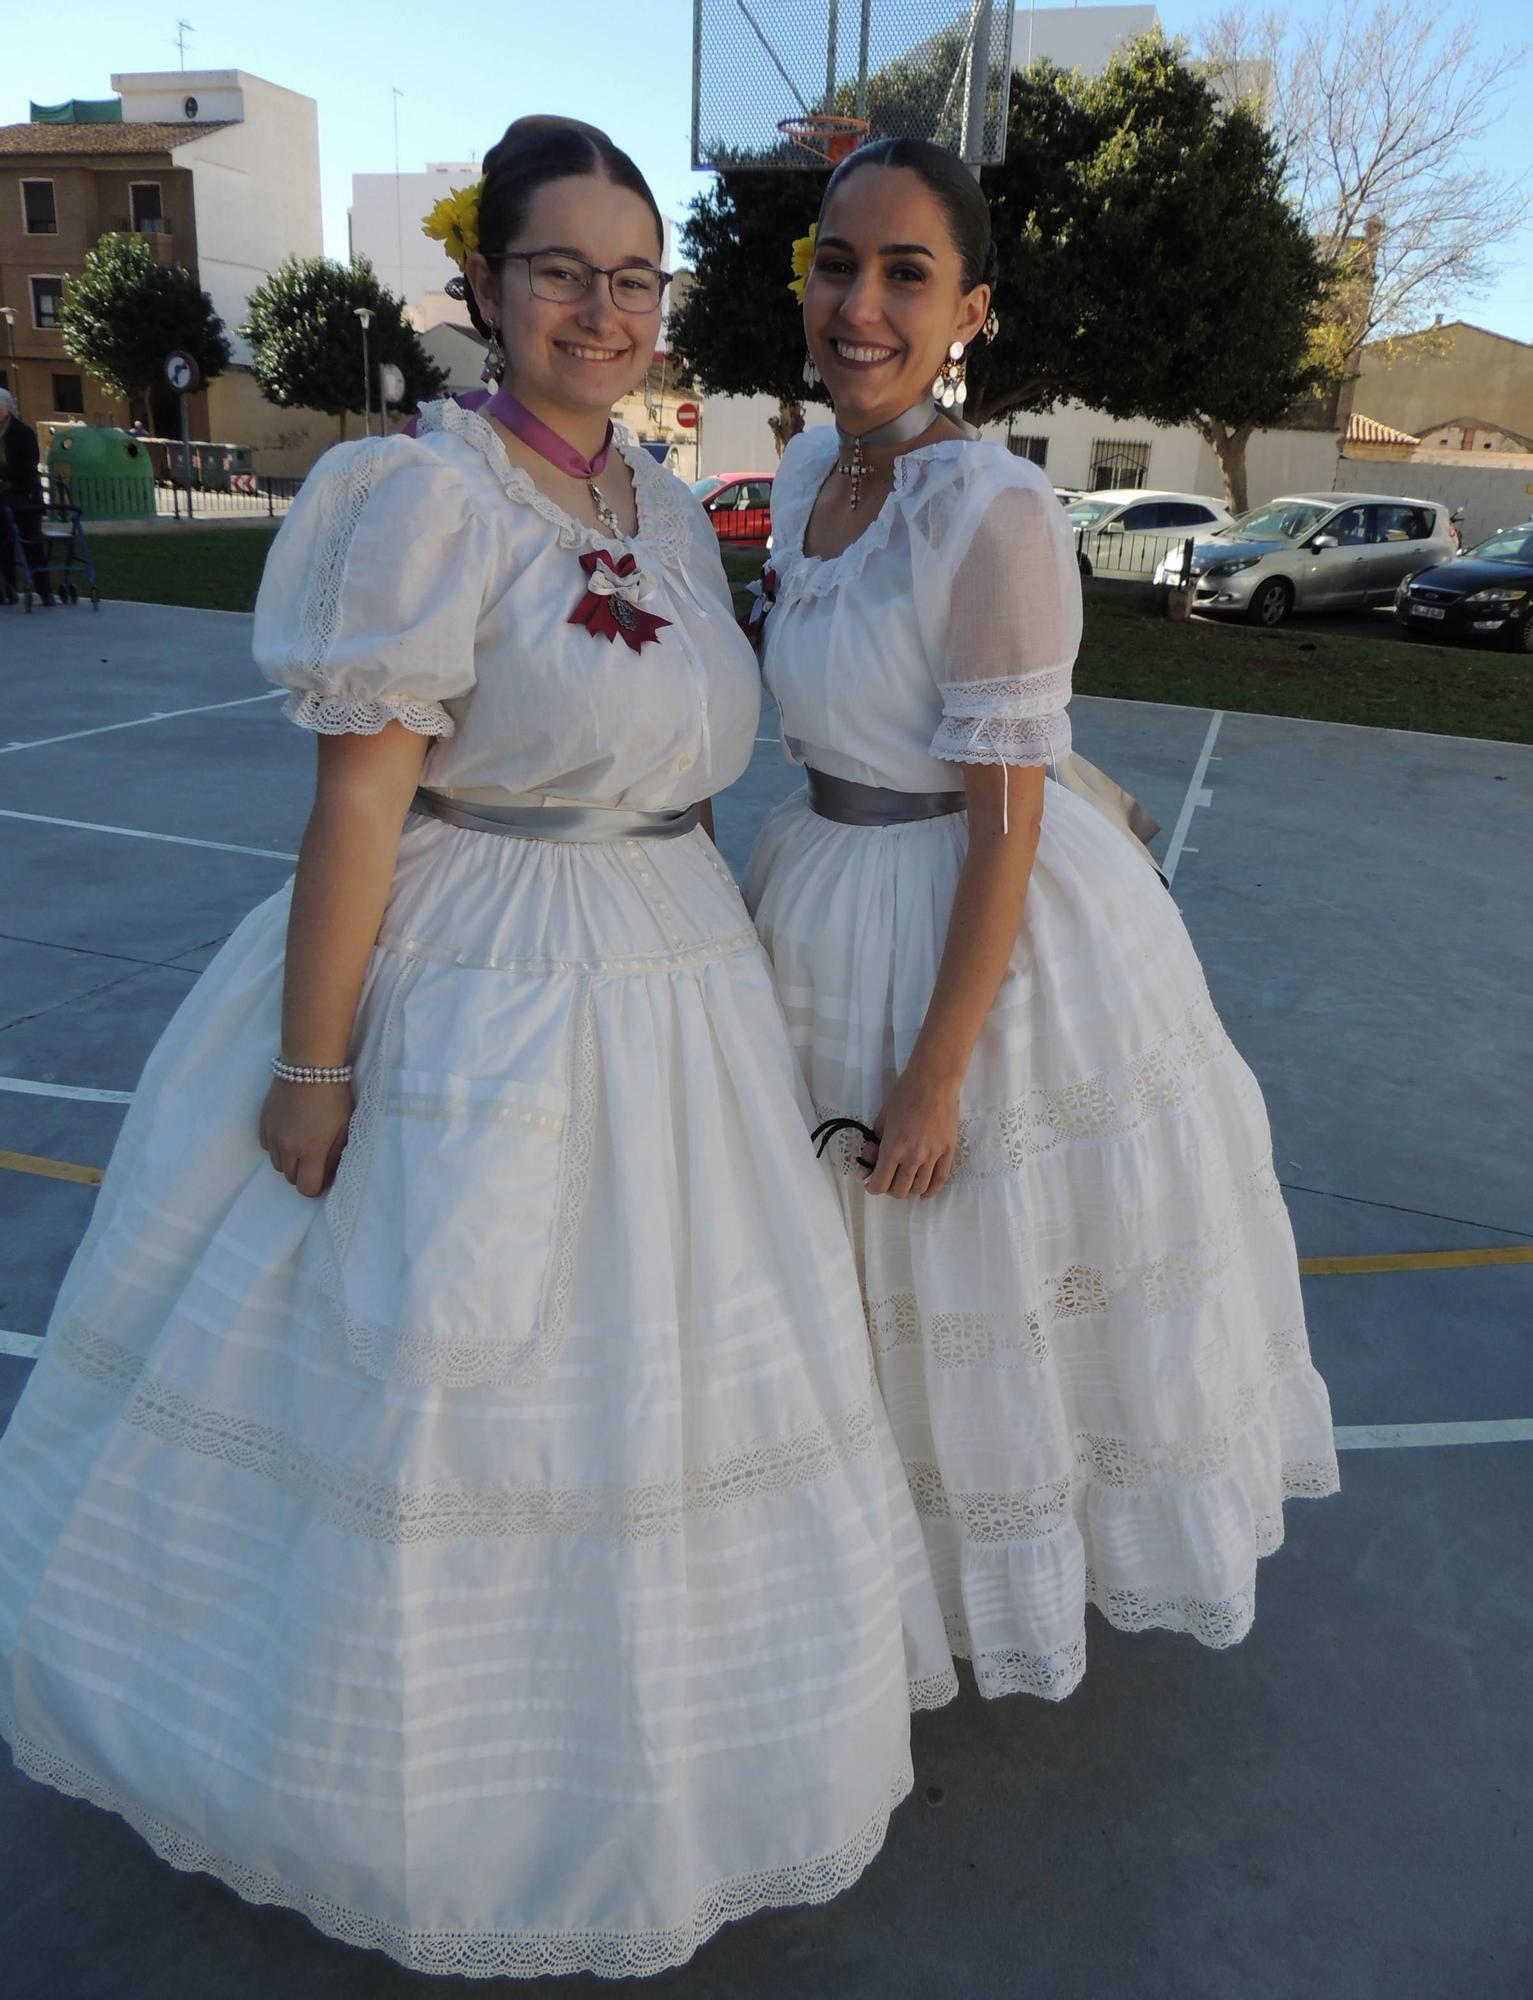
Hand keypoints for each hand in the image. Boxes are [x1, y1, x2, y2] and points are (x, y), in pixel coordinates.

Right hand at [257, 1078, 353, 1197]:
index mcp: (310, 1151)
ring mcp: (271, 1137)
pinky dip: (277, 1146)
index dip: (317, 1186)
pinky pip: (267, 1148)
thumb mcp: (343, 1128)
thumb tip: (328, 1174)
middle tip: (316, 1156)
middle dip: (304, 1173)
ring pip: (278, 1165)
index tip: (324, 1174)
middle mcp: (286, 1149)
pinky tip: (290, 1131)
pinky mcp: (262, 1124)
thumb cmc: (333, 1096)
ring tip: (303, 1142)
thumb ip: (334, 1155)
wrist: (308, 1066)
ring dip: (290, 1161)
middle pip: (291, 1179)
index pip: (307, 1189)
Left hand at [862, 1065, 959, 1199]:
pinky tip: (923, 1194)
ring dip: (908, 1190)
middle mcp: (913, 1158)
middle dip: (889, 1189)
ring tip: (904, 1183)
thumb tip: (863, 1171)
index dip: (873, 1188)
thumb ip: (872, 1147)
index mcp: (893, 1149)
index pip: (881, 1183)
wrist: (934, 1082)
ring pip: (919, 1187)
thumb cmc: (904, 1095)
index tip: (871, 1183)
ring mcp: (933, 1156)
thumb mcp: (881, 1120)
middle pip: (900, 1190)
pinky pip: (940, 1179)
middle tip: (887, 1180)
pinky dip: (930, 1191)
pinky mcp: (948, 1152)